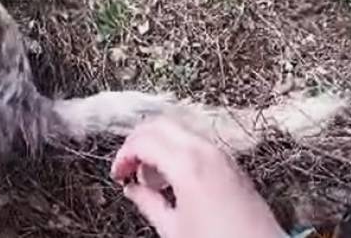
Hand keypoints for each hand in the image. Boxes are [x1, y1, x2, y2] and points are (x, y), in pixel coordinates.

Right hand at [110, 118, 283, 237]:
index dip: (123, 155)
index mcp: (186, 164)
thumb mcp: (173, 229)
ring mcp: (221, 155)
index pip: (142, 140)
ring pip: (179, 130)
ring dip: (159, 145)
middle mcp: (204, 150)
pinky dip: (178, 151)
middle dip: (138, 142)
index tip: (118, 173)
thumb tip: (134, 190)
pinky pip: (196, 143)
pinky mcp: (231, 164)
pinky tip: (174, 179)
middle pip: (159, 124)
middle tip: (129, 167)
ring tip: (152, 178)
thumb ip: (147, 203)